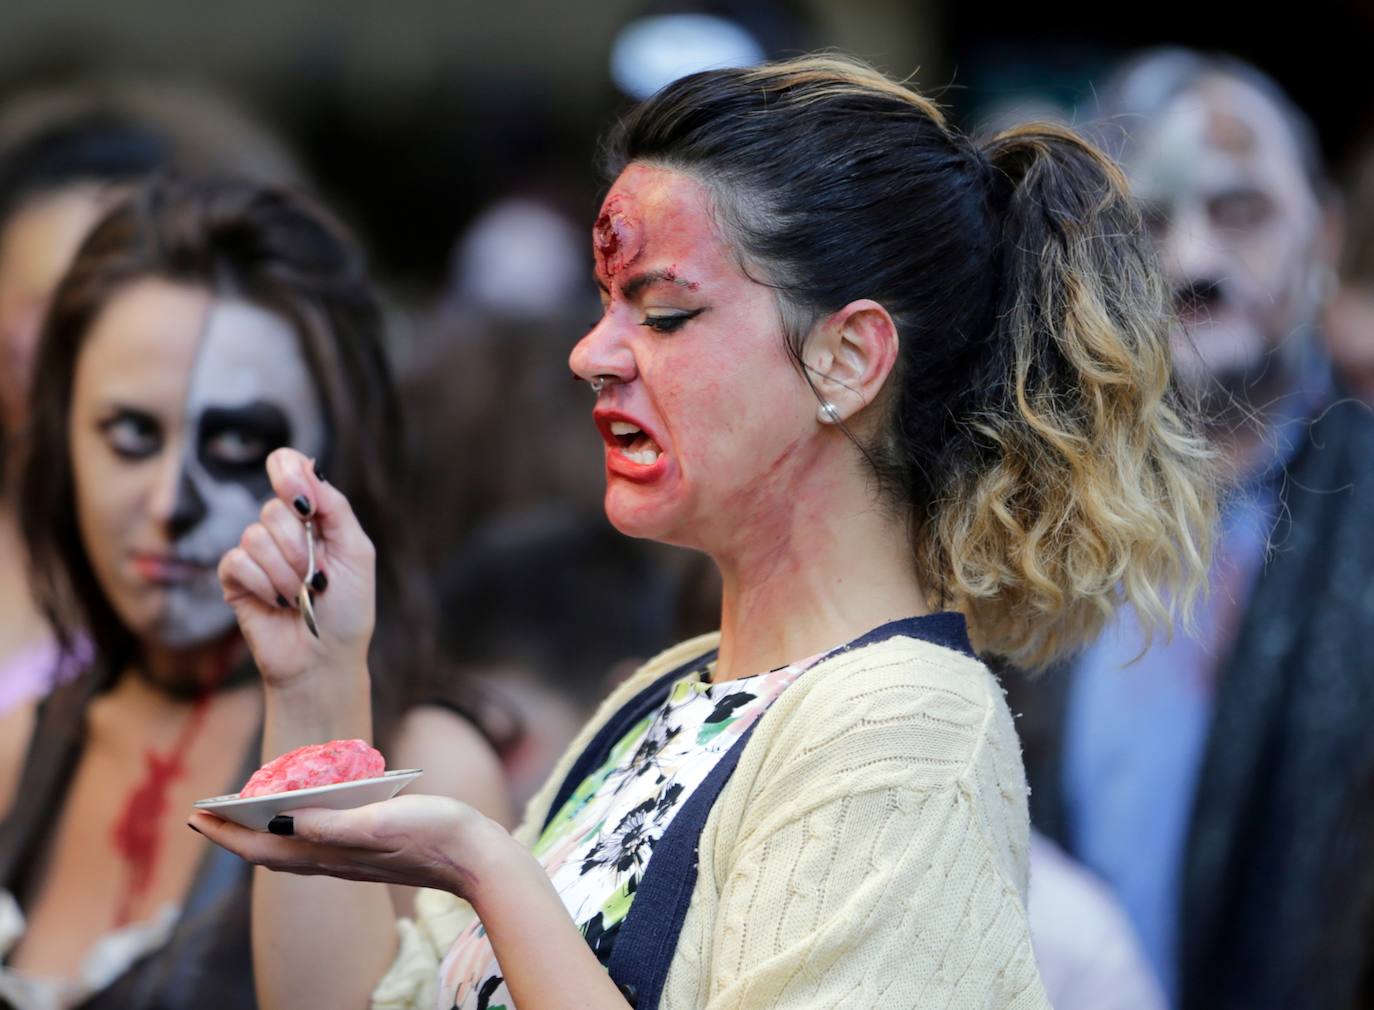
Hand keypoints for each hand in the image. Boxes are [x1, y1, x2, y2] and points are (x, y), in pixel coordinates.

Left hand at [188, 794, 512, 901]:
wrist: (477, 859)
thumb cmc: (435, 834)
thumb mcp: (381, 822)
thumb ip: (333, 825)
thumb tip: (281, 823)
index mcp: (332, 854)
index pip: (264, 850)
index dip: (227, 835)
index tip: (197, 815)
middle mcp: (335, 861)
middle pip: (270, 853)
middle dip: (235, 834)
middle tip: (206, 811)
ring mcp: (352, 859)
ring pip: (291, 850)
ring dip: (260, 833)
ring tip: (240, 811)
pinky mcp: (369, 851)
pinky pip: (315, 844)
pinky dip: (292, 830)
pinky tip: (298, 814)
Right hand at [218, 448, 374, 688]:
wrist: (326, 660)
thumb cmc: (349, 610)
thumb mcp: (356, 553)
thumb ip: (334, 507)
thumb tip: (308, 464)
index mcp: (315, 517)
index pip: (288, 469)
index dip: (288, 472)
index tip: (301, 499)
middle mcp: (283, 529)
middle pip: (273, 508)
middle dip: (299, 546)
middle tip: (316, 576)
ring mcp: (256, 553)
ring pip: (254, 536)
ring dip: (285, 572)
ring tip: (300, 595)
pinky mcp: (235, 579)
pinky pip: (237, 562)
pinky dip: (264, 585)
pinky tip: (279, 603)